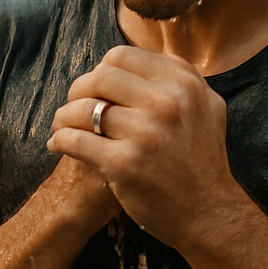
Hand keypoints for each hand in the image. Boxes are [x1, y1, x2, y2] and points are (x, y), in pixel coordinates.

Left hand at [47, 47, 239, 247]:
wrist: (209, 212)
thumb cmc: (204, 161)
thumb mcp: (208, 107)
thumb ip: (183, 78)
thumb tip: (147, 58)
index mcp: (184, 83)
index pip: (122, 56)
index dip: (102, 69)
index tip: (98, 87)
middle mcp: (166, 102)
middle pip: (99, 77)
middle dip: (78, 90)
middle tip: (74, 105)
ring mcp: (145, 132)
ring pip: (83, 109)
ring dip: (64, 116)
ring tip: (60, 125)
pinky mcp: (124, 163)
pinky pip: (76, 140)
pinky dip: (60, 140)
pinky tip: (58, 145)